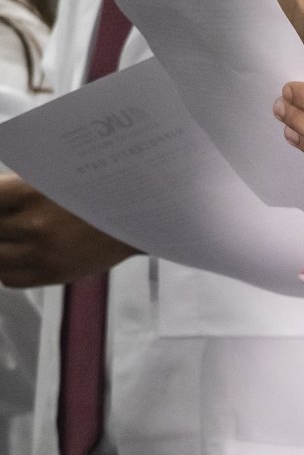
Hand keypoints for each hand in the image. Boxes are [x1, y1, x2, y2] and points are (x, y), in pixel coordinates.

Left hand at [0, 175, 135, 287]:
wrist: (139, 218)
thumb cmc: (100, 189)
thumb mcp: (57, 175)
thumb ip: (20, 186)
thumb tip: (0, 197)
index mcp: (31, 194)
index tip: (1, 201)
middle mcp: (33, 226)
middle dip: (0, 222)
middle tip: (10, 218)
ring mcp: (42, 254)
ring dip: (0, 246)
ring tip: (11, 236)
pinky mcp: (52, 275)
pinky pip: (9, 278)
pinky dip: (7, 267)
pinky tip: (19, 254)